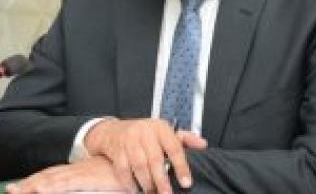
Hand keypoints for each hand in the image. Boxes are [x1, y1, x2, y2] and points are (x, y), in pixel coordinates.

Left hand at [6, 156, 125, 192]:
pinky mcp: (87, 178)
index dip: (34, 181)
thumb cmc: (122, 176)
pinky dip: (53, 186)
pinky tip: (41, 189)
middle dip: (28, 184)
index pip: (51, 176)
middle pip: (47, 176)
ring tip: (17, 190)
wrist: (138, 165)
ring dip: (34, 185)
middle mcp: (76, 171)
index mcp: (78, 172)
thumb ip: (88, 187)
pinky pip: (66, 183)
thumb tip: (79, 189)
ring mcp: (81, 174)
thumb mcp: (101, 183)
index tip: (18, 188)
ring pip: (52, 179)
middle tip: (10, 190)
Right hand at [85, 118, 207, 193]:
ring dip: (146, 183)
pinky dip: (129, 183)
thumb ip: (184, 139)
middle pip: (155, 160)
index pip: (174, 147)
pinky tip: (135, 190)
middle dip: (162, 180)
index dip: (181, 166)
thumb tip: (203, 144)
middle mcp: (144, 133)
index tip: (186, 183)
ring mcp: (129, 141)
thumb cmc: (144, 133)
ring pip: (139, 166)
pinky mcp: (116, 150)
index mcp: (160, 128)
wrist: (113, 130)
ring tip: (152, 193)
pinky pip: (123, 170)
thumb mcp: (164, 131)